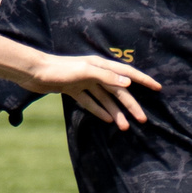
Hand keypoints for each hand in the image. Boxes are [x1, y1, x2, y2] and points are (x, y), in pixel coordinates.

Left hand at [20, 52, 157, 127]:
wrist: (33, 72)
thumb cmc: (59, 69)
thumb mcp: (85, 71)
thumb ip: (107, 76)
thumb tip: (128, 83)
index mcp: (101, 65)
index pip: (127, 73)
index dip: (143, 80)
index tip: (158, 88)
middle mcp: (95, 73)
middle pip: (118, 91)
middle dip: (131, 105)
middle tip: (143, 120)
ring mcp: (84, 82)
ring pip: (105, 99)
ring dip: (116, 113)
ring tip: (126, 127)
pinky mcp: (74, 90)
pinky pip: (91, 102)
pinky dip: (100, 111)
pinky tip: (108, 120)